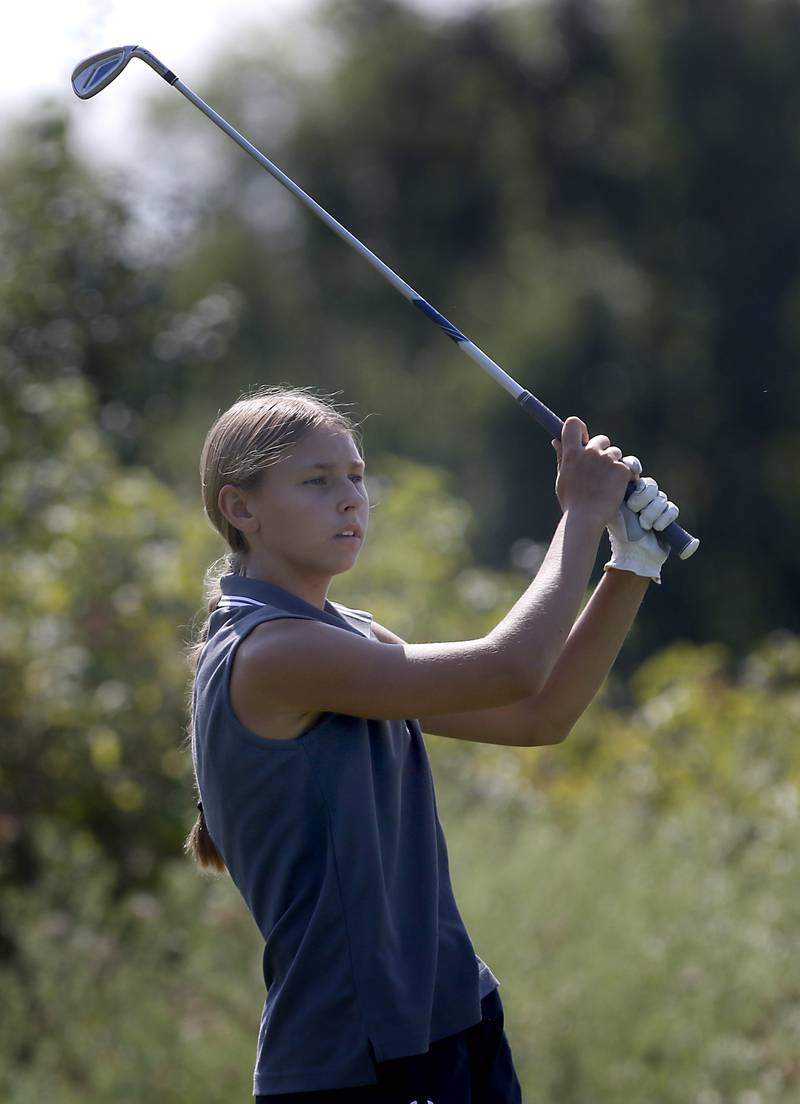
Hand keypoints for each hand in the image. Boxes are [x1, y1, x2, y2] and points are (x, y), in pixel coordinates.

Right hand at [552, 417, 636, 527]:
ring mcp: (607, 459)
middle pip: (601, 439)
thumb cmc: (571, 502)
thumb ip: (562, 458)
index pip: (573, 424)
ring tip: (607, 484)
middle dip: (602, 451)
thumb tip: (556, 441)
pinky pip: (627, 467)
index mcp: (572, 453)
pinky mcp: (622, 469)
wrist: (585, 518)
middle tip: (599, 471)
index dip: (580, 430)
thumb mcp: (562, 478)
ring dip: (614, 464)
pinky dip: (625, 476)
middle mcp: (589, 452)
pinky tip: (619, 488)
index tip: (583, 439)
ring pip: (616, 453)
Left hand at [604, 461, 679, 583]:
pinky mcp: (667, 515)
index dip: (634, 467)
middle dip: (643, 496)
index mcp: (627, 489)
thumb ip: (608, 491)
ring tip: (643, 524)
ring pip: (661, 497)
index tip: (633, 472)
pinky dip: (664, 518)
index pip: (633, 469)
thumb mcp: (610, 508)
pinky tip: (656, 527)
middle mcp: (643, 495)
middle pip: (650, 484)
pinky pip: (671, 509)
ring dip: (652, 511)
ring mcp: (656, 504)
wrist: (631, 554)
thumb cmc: (618, 531)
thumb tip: (599, 473)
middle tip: (633, 508)